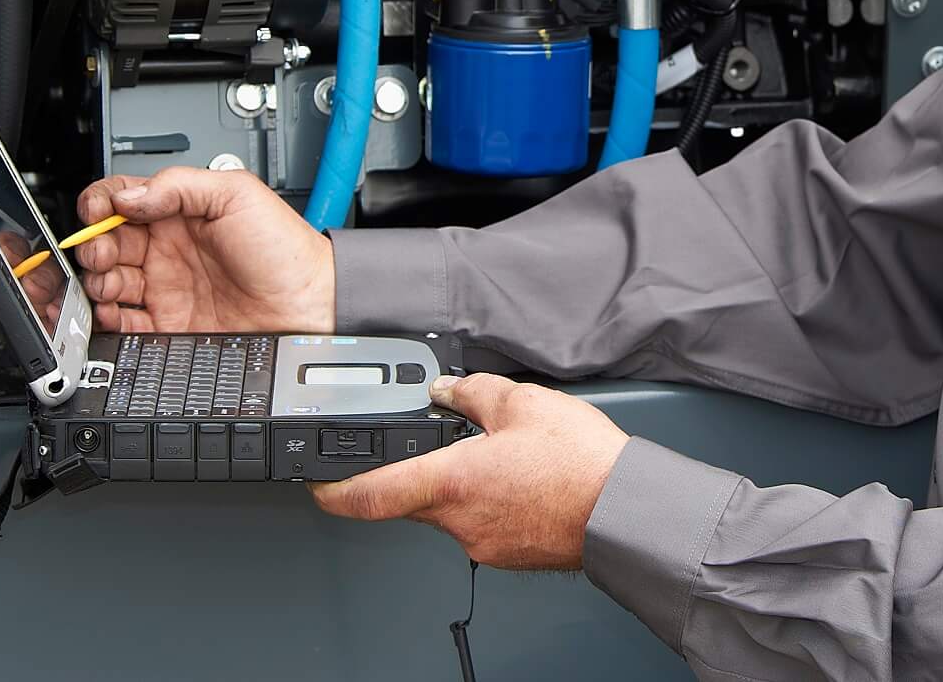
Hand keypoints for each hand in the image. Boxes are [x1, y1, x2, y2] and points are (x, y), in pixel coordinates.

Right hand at [73, 166, 334, 333]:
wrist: (309, 304)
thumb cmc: (285, 249)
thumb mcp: (237, 193)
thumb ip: (180, 185)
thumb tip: (130, 195)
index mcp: (180, 212)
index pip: (124, 200)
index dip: (102, 203)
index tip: (98, 212)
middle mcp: (168, 248)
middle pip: (107, 241)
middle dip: (94, 244)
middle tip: (102, 251)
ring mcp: (166, 287)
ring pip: (108, 281)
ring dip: (96, 279)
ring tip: (109, 280)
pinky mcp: (167, 325)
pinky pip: (123, 322)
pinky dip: (106, 316)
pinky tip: (111, 308)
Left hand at [310, 374, 630, 570]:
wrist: (624, 511)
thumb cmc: (580, 463)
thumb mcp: (523, 402)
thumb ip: (473, 392)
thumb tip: (446, 389)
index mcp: (450, 483)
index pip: (367, 495)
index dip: (332, 490)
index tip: (318, 484)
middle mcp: (458, 522)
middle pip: (410, 499)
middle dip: (417, 470)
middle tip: (442, 441)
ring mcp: (482, 543)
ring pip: (449, 510)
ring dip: (459, 483)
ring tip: (502, 455)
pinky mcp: (507, 553)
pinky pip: (480, 523)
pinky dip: (488, 500)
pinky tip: (521, 479)